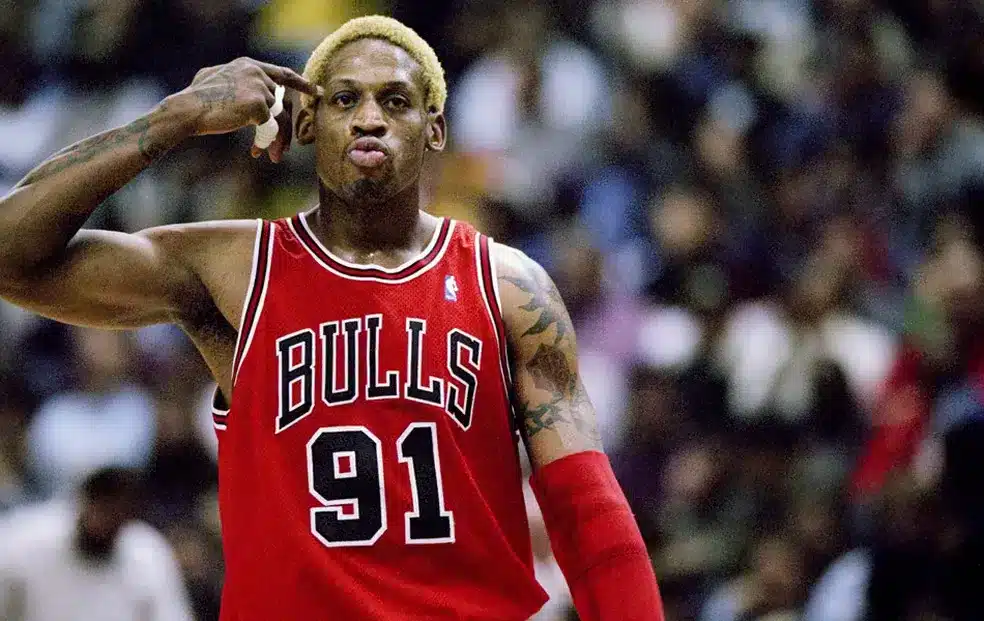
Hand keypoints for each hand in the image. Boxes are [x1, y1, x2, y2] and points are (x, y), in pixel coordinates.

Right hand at [180, 57, 322, 162]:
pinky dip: (265, 142)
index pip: (283, 74)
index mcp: (249, 64)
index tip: (316, 91)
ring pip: (279, 118)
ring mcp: (260, 87)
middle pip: (283, 103)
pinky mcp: (260, 104)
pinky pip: (271, 127)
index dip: (301, 84)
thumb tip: (244, 91)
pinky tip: (255, 150)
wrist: (188, 108)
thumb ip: (237, 80)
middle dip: (285, 129)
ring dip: (276, 140)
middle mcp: (258, 72)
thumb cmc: (197, 99)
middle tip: (284, 150)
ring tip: (271, 155)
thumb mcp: (216, 78)